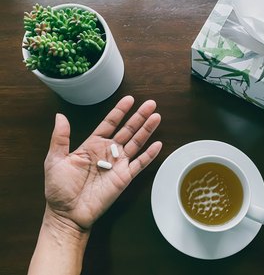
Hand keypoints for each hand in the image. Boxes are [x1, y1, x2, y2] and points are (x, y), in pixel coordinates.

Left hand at [43, 96, 161, 231]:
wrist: (67, 213)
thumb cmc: (59, 188)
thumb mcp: (55, 159)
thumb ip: (60, 137)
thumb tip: (60, 116)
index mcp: (93, 145)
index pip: (110, 123)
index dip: (120, 111)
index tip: (129, 99)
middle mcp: (108, 152)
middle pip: (127, 130)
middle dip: (139, 116)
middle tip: (151, 104)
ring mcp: (118, 164)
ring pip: (136, 143)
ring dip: (146, 130)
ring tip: (156, 117)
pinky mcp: (125, 178)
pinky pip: (140, 164)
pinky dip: (149, 155)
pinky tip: (158, 144)